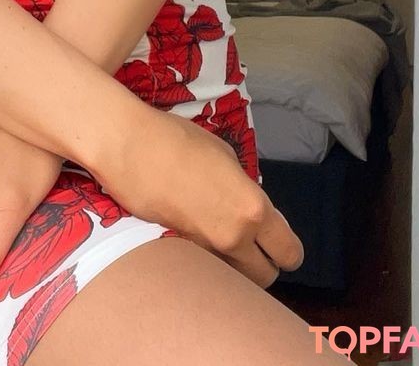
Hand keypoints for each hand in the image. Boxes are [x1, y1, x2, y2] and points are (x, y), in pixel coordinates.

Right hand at [111, 108, 304, 287]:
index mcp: (252, 209)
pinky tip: (198, 235)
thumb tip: (248, 204)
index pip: (289, 253)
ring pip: (235, 278)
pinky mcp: (179, 253)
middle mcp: (233, 238)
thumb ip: (244, 187)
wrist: (129, 147)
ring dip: (236, 267)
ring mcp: (204, 250)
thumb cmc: (178, 140)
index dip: (289, 250)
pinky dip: (209, 260)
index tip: (280, 241)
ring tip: (225, 240)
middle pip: (266, 277)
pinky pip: (207, 268)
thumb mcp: (225, 156)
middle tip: (256, 244)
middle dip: (265, 263)